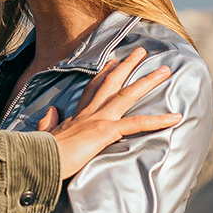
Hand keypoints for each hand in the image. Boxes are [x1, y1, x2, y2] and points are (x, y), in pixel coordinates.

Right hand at [39, 47, 181, 180]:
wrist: (36, 160)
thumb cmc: (40, 153)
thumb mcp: (44, 135)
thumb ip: (49, 122)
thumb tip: (52, 111)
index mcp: (75, 115)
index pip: (92, 89)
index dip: (104, 74)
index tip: (113, 61)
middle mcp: (88, 112)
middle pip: (111, 83)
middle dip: (127, 65)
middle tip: (141, 52)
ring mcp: (97, 119)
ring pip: (127, 95)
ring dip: (148, 81)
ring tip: (166, 70)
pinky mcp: (104, 132)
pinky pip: (136, 124)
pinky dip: (158, 120)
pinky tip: (176, 117)